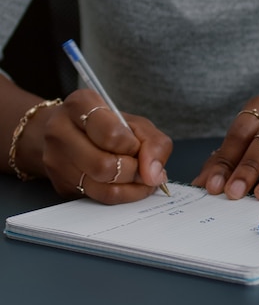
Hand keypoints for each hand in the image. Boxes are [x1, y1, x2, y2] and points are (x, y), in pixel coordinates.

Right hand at [41, 89, 172, 203]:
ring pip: (102, 188)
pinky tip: (126, 186)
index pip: (111, 135)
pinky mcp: (61, 184)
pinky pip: (99, 199)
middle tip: (141, 168)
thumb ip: (154, 142)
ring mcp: (56, 160)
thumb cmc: (104, 127)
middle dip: (133, 171)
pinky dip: (121, 196)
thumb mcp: (134, 123)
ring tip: (138, 179)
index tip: (136, 146)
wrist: (68, 135)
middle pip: (104, 166)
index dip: (132, 146)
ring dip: (130, 188)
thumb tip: (155, 174)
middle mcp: (60, 131)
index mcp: (80, 105)